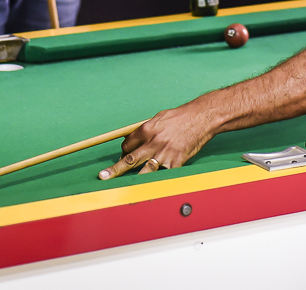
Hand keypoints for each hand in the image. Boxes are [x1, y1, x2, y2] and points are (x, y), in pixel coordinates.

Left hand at [97, 104, 217, 179]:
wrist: (202, 118)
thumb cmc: (181, 116)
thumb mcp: (160, 117)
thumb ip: (147, 129)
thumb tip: (135, 138)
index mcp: (147, 129)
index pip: (127, 144)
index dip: (124, 152)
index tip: (125, 156)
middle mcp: (153, 142)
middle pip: (130, 159)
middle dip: (115, 169)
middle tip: (103, 176)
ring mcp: (164, 154)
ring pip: (144, 171)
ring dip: (132, 180)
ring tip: (122, 190)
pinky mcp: (176, 162)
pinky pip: (163, 174)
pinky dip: (158, 179)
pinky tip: (151, 186)